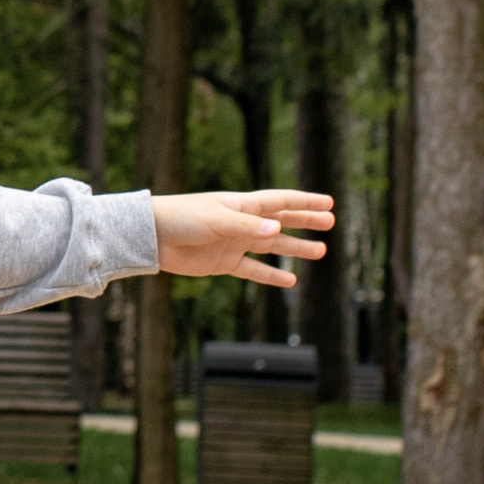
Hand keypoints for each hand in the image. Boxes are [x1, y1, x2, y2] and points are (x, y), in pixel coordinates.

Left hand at [151, 190, 333, 290]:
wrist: (153, 237)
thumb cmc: (182, 218)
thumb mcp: (217, 220)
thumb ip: (247, 227)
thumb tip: (279, 231)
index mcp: (243, 205)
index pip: (281, 202)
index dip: (305, 202)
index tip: (328, 203)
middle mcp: (243, 223)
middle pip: (282, 222)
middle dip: (306, 221)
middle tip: (330, 223)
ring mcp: (235, 243)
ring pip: (273, 247)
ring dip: (295, 249)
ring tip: (320, 251)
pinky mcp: (224, 263)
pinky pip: (254, 270)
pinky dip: (271, 276)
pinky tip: (290, 281)